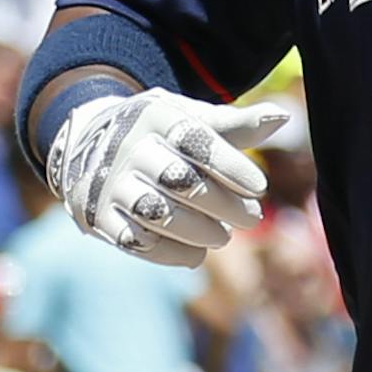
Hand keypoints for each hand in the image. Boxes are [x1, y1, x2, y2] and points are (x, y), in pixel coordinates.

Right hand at [46, 88, 287, 267]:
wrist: (90, 142)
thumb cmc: (162, 132)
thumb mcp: (192, 118)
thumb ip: (235, 125)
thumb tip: (281, 118)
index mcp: (157, 116)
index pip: (197, 140)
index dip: (231, 166)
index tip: (260, 186)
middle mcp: (128, 149)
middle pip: (179, 180)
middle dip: (221, 203)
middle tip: (252, 218)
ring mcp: (108, 184)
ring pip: (156, 213)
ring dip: (196, 230)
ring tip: (223, 236)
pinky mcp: (95, 216)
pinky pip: (133, 241)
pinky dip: (168, 252)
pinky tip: (195, 255)